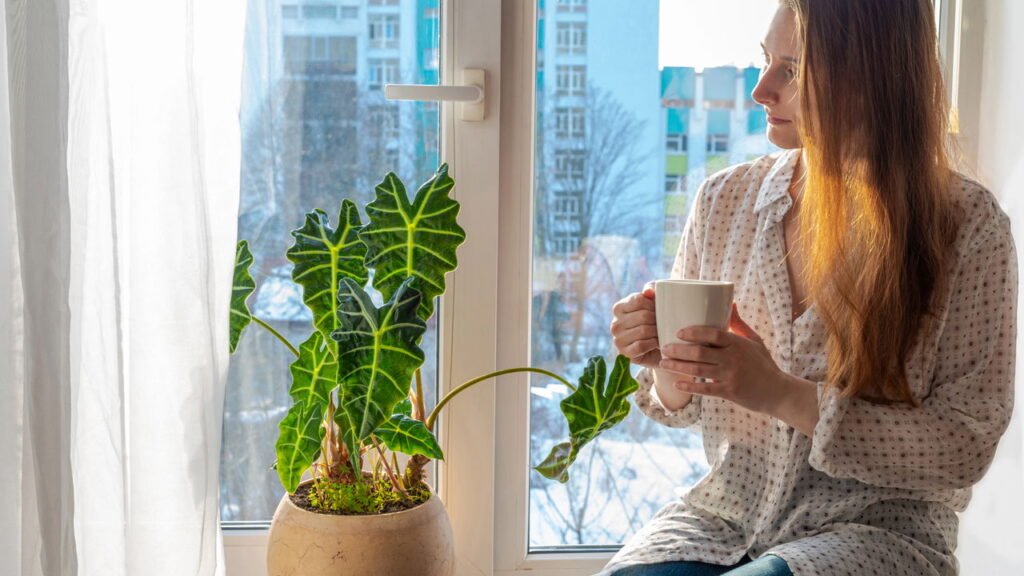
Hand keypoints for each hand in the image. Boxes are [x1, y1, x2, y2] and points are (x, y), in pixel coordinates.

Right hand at [610, 282, 660, 368]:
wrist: (660, 346)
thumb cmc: (656, 320)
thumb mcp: (655, 300)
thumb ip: (651, 289)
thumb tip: (648, 292)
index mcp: (619, 307)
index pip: (639, 300)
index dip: (654, 304)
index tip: (660, 310)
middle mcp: (615, 323)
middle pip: (643, 316)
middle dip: (658, 320)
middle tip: (664, 323)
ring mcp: (618, 339)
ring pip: (643, 331)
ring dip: (657, 332)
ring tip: (661, 333)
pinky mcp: (624, 353)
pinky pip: (641, 346)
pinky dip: (653, 344)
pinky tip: (657, 343)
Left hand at [657, 303, 787, 415]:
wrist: (778, 392)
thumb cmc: (764, 364)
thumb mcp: (754, 340)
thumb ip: (739, 323)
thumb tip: (730, 302)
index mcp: (737, 344)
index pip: (713, 334)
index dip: (694, 332)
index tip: (678, 332)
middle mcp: (733, 359)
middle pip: (700, 352)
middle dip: (678, 350)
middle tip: (664, 348)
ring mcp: (730, 376)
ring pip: (698, 370)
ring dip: (678, 367)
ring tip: (663, 363)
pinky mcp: (729, 392)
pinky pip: (705, 389)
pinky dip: (689, 387)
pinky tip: (677, 383)